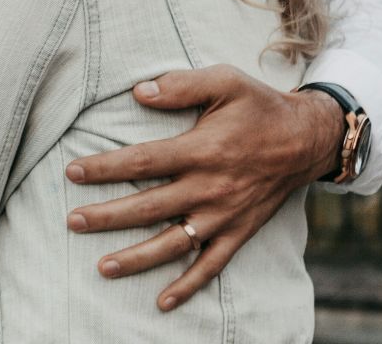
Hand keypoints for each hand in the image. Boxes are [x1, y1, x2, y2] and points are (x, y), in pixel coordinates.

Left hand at [64, 65, 342, 311]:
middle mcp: (210, 187)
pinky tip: (162, 301)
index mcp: (203, 149)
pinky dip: (188, 285)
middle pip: (149, 207)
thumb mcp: (225, 81)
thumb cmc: (260, 106)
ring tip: (102, 267)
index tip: (73, 172)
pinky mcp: (239, 232)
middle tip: (73, 221)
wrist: (308, 139)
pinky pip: (212, 265)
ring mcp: (224, 215)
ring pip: (174, 243)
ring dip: (137, 258)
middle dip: (108, 216)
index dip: (105, 168)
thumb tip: (139, 91)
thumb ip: (181, 85)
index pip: (143, 161)